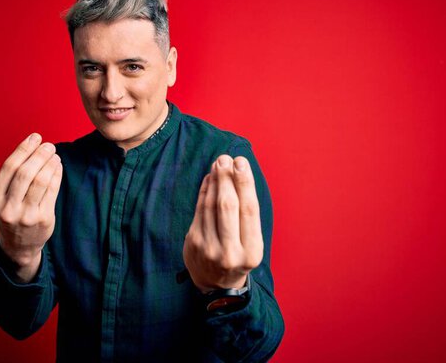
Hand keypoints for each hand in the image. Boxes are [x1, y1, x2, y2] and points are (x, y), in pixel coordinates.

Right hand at [0, 133, 62, 281]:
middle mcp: (7, 209)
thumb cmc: (11, 214)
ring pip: (41, 181)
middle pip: (25, 173)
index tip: (35, 137)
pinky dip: (56, 175)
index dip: (24, 149)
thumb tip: (33, 146)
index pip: (9, 168)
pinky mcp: (43, 219)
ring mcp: (26, 216)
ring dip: (50, 163)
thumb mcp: (1, 200)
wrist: (19, 247)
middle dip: (39, 155)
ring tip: (54, 155)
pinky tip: (58, 167)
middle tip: (49, 145)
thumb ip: (12, 178)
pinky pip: (52, 191)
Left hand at [183, 155, 262, 292]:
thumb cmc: (239, 256)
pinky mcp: (193, 243)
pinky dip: (204, 192)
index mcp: (252, 252)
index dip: (245, 183)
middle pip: (228, 207)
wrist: (216, 285)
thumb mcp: (251, 243)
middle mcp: (231, 252)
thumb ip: (246, 215)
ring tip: (218, 164)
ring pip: (211, 207)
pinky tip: (209, 179)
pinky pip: (199, 211)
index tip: (241, 162)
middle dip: (227, 179)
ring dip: (215, 181)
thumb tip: (238, 175)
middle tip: (226, 158)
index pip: (248, 210)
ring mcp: (209, 248)